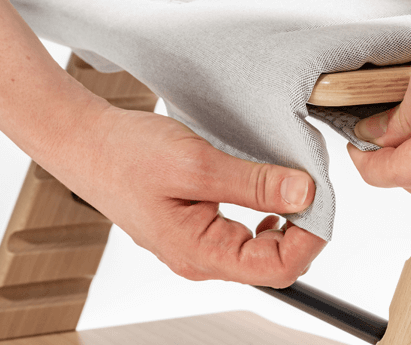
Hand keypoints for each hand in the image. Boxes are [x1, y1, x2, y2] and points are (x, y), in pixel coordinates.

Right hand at [55, 102, 325, 286]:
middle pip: (271, 260)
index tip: (323, 201)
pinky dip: (262, 212)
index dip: (310, 238)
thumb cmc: (127, 155)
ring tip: (290, 185)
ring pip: (257, 245)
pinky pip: (240, 230)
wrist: (88, 143)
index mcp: (201, 252)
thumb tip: (303, 195)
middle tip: (311, 187)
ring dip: (283, 218)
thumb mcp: (197, 165)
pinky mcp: (193, 223)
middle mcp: (200, 256)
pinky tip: (264, 191)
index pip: (277, 267)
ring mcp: (196, 242)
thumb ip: (252, 184)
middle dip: (301, 228)